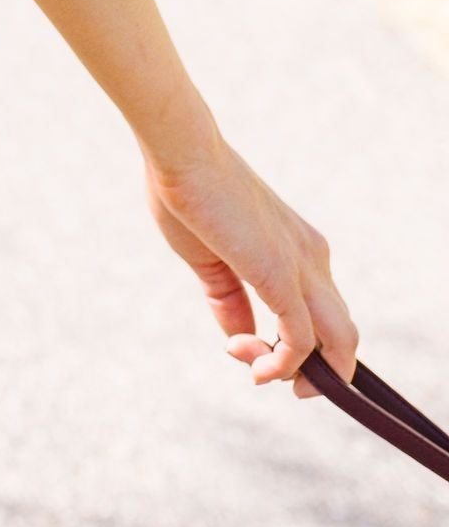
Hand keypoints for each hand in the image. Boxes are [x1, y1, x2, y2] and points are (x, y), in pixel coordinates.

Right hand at [146, 134, 357, 394]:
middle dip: (315, 371)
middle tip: (266, 375)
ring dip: (309, 375)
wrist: (182, 151)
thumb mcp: (210, 259)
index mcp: (299, 248)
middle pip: (343, 335)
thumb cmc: (188, 193)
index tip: (239, 345)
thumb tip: (240, 338)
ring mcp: (302, 266)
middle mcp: (313, 257)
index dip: (289, 346)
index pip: (320, 315)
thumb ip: (228, 300)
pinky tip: (253, 364)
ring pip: (342, 343)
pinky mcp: (282, 275)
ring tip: (263, 375)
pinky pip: (302, 340)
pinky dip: (283, 365)